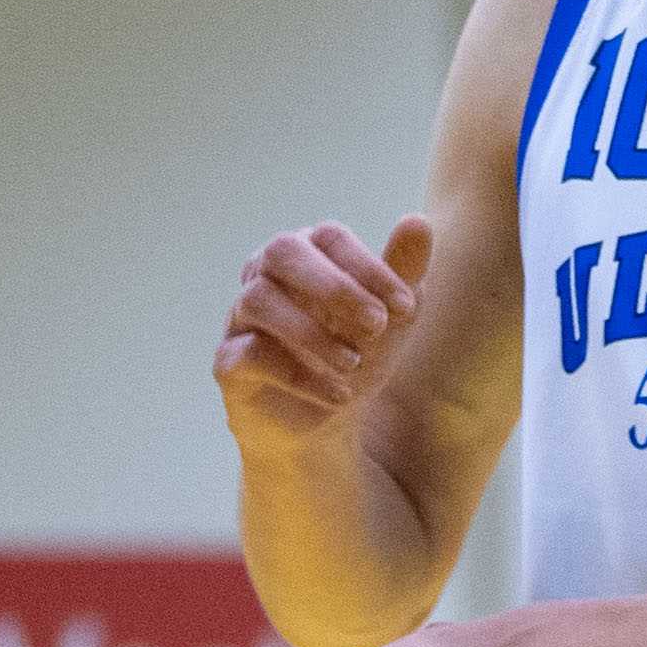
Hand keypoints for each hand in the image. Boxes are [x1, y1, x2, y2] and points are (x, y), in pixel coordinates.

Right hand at [216, 215, 433, 454]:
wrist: (325, 426)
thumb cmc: (355, 355)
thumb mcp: (389, 320)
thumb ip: (403, 272)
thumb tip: (418, 221)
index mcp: (307, 256)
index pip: (329, 238)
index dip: (369, 268)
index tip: (406, 308)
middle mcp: (267, 276)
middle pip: (282, 251)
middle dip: (334, 286)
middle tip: (377, 324)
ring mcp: (242, 317)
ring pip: (259, 299)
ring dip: (312, 332)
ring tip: (352, 364)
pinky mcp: (228, 361)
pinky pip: (249, 354)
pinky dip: (298, 375)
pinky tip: (337, 395)